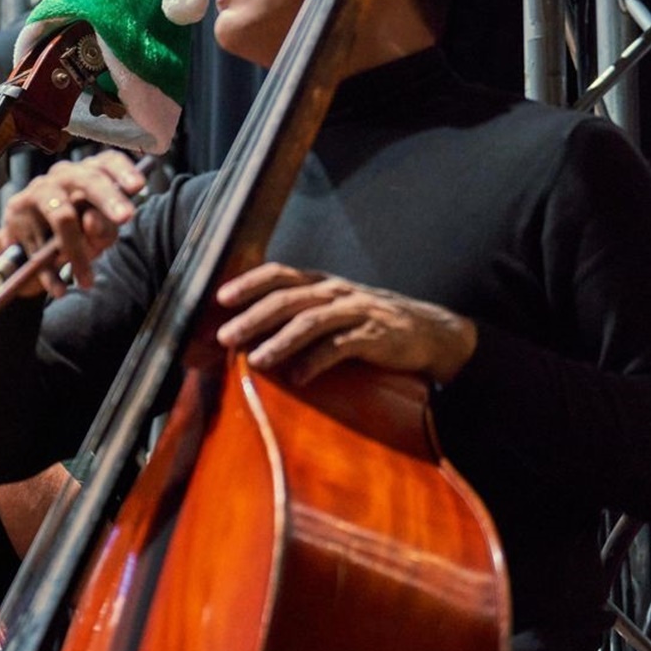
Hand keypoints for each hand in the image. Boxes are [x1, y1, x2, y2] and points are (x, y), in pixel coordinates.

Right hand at [0, 152, 144, 296]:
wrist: (25, 256)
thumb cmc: (72, 238)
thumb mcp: (96, 237)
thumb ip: (102, 229)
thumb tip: (91, 219)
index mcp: (86, 175)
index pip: (106, 162)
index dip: (123, 170)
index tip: (138, 186)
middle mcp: (61, 177)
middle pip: (86, 180)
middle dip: (108, 198)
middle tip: (125, 217)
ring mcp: (36, 192)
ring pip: (62, 216)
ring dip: (76, 252)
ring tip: (86, 280)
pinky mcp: (15, 213)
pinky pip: (37, 243)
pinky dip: (49, 272)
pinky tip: (59, 289)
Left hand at [213, 263, 477, 386]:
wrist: (429, 331)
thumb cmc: (370, 322)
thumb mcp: (334, 308)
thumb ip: (299, 312)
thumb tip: (249, 331)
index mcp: (321, 283)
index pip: (279, 273)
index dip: (249, 282)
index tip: (221, 298)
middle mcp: (335, 292)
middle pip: (287, 299)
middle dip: (252, 317)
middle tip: (225, 336)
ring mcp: (355, 311)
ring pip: (310, 321)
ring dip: (279, 341)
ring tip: (256, 359)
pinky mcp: (373, 337)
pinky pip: (340, 346)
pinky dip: (316, 361)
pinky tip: (298, 377)